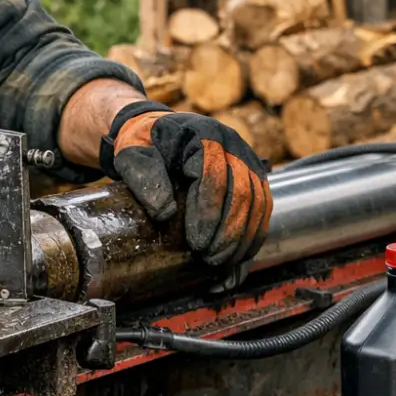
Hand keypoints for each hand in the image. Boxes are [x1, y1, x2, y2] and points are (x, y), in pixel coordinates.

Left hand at [100, 101, 272, 270]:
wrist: (160, 132)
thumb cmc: (145, 143)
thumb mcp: (132, 152)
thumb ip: (144, 176)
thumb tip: (165, 214)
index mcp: (205, 136)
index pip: (214, 178)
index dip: (208, 214)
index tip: (197, 244)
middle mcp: (233, 145)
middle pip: (242, 192)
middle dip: (228, 232)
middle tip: (211, 260)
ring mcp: (247, 159)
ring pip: (258, 202)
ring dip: (243, 237)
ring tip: (223, 263)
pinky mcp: (254, 175)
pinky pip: (263, 206)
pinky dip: (254, 233)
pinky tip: (240, 257)